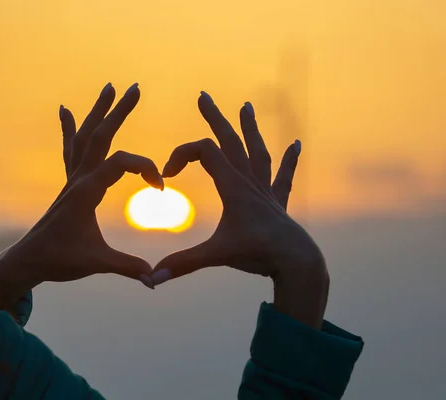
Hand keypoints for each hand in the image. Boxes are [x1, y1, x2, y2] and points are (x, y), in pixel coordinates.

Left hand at [0, 83, 160, 306]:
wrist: (29, 260)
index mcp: (86, 191)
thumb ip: (127, 267)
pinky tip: (65, 111)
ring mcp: (71, 179)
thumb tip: (155, 279)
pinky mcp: (69, 185)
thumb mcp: (96, 263)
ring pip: (85, 137)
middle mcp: (78, 179)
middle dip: (119, 111)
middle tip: (135, 87)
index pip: (120, 163)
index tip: (160, 188)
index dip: (145, 168)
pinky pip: (70, 150)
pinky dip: (70, 129)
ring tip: (108, 87)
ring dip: (98, 112)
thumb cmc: (60, 260)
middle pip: (100, 135)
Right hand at [151, 92, 328, 327]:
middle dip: (214, 118)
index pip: (203, 152)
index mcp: (232, 186)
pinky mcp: (277, 203)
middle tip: (203, 96)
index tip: (166, 175)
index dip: (180, 155)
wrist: (296, 261)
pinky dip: (289, 160)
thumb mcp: (215, 256)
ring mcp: (265, 190)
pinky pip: (283, 176)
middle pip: (229, 141)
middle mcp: (249, 181)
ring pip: (256, 151)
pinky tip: (297, 145)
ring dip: (249, 128)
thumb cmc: (257, 254)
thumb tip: (152, 279)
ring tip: (247, 106)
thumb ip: (183, 264)